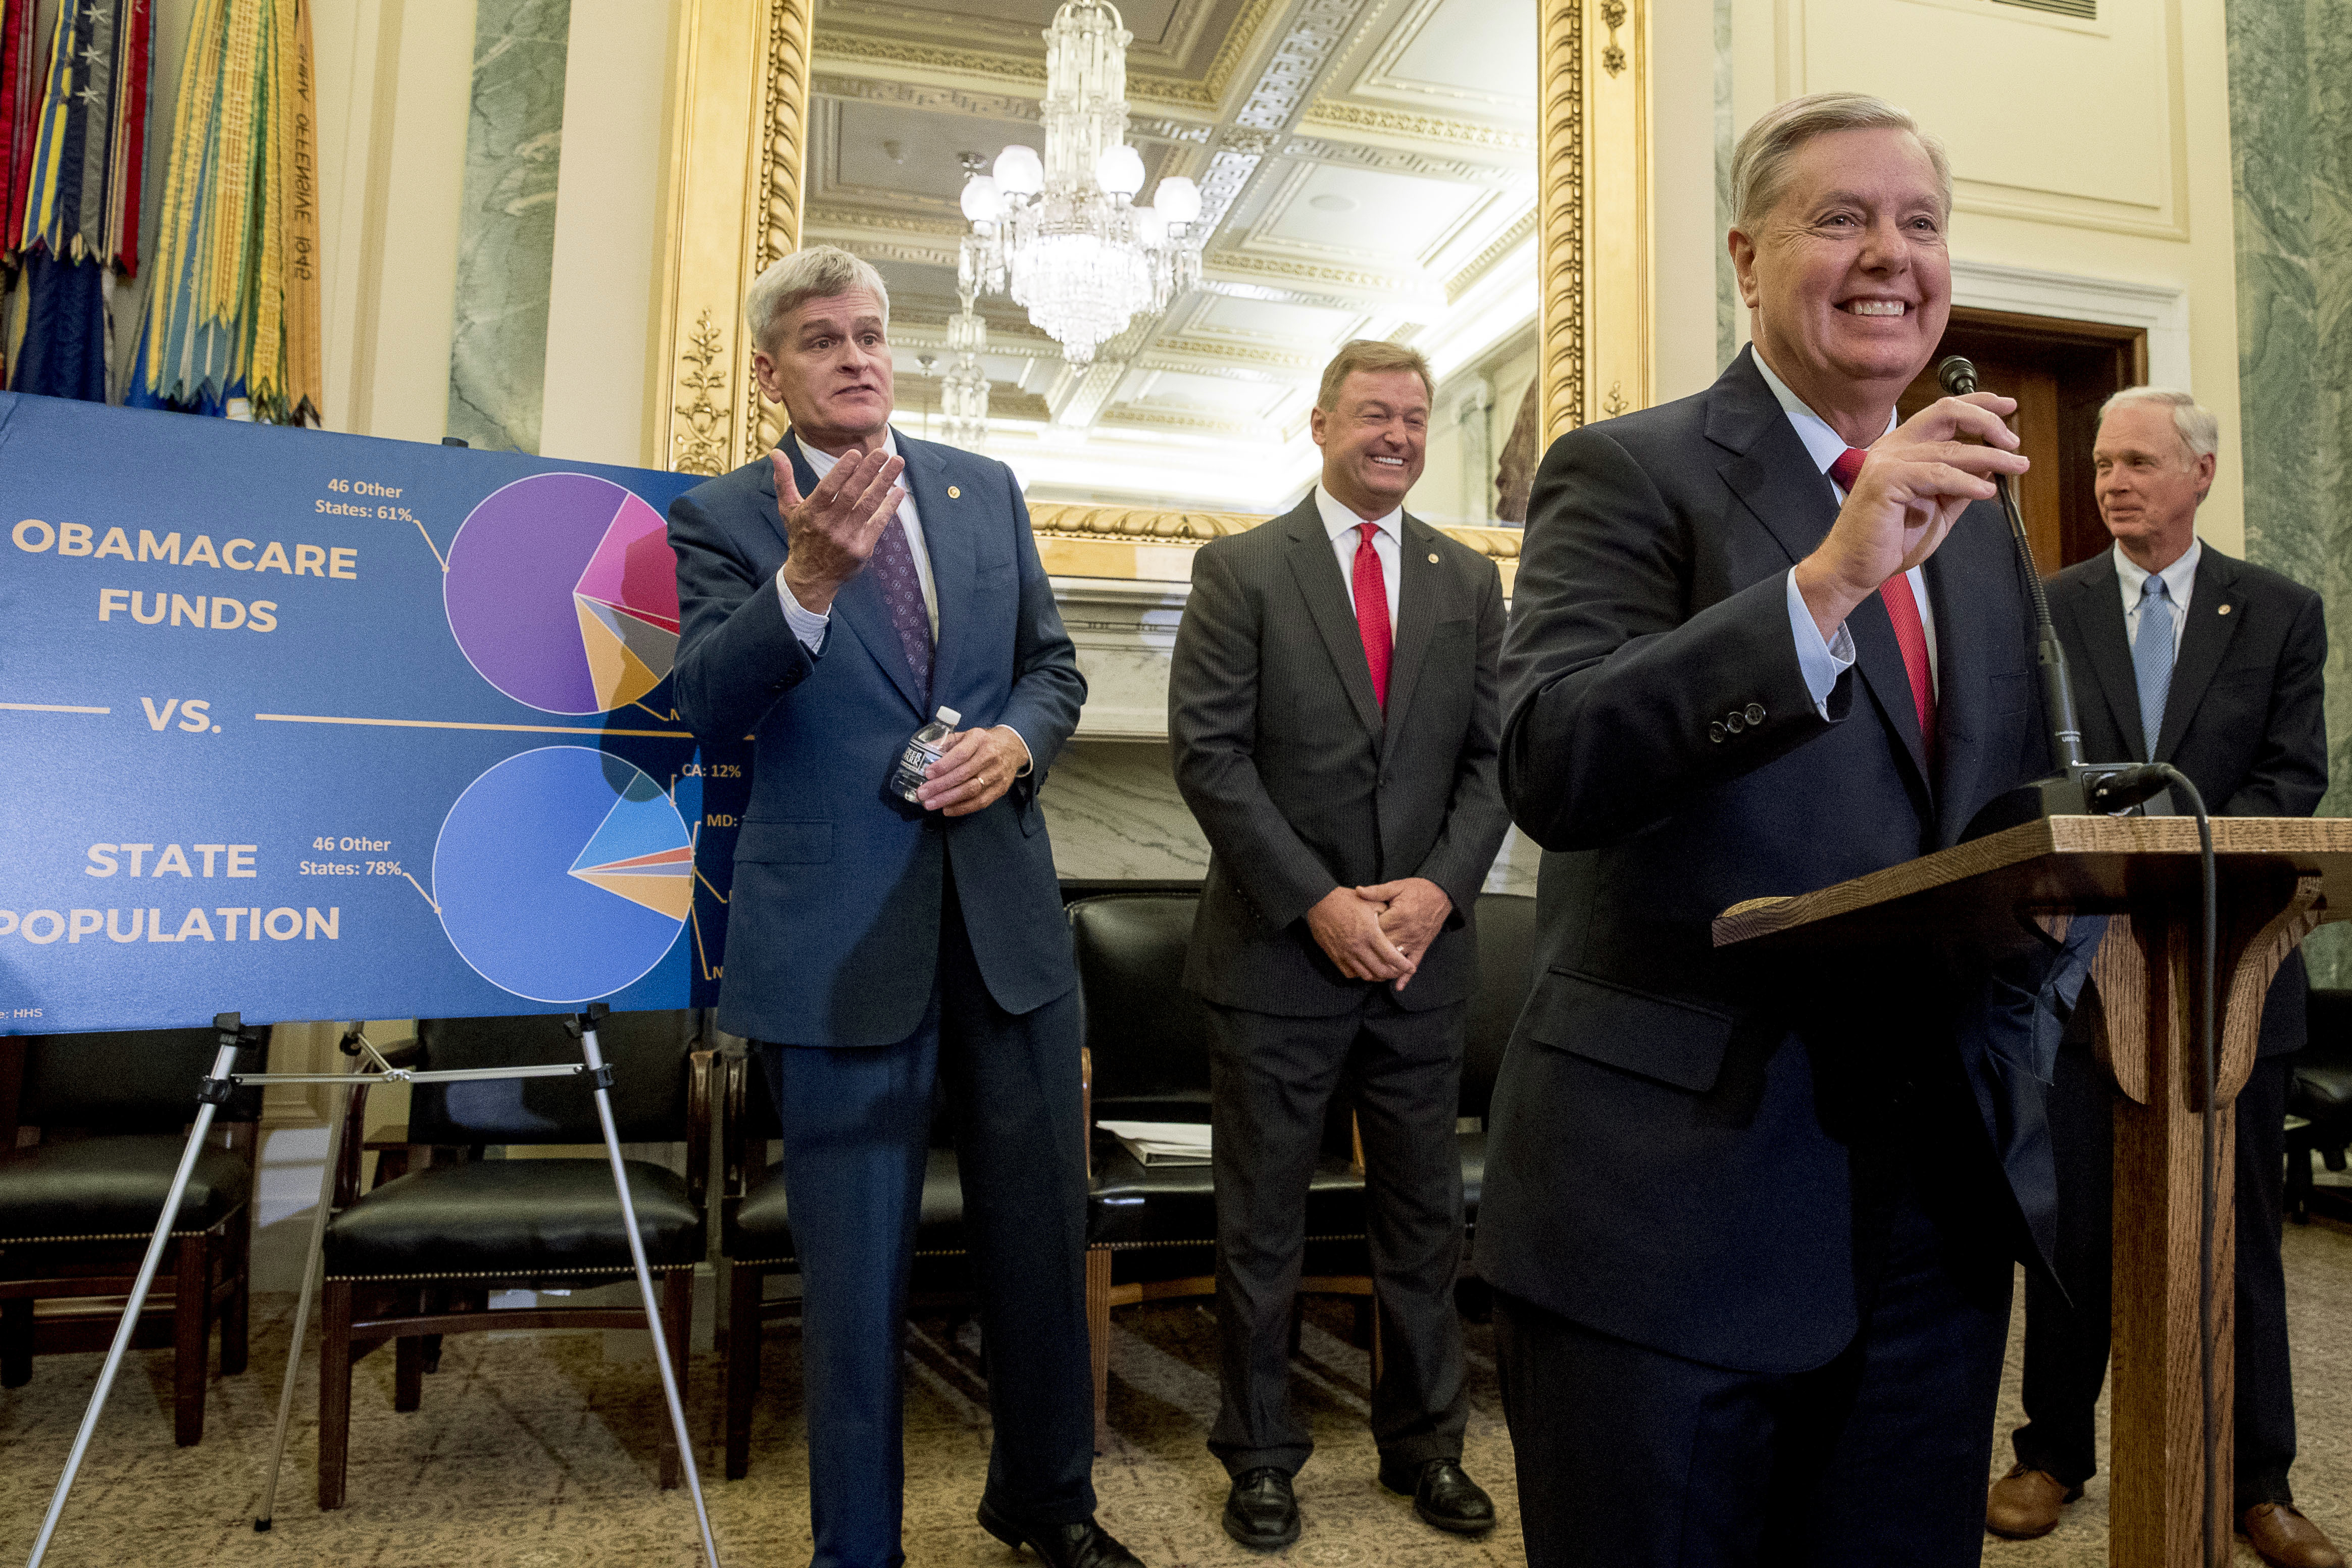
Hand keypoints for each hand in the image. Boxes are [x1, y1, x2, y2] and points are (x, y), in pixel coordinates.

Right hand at [773, 446, 905, 615]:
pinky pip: (878, 523)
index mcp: (811, 513)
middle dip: (868, 471)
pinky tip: (898, 490)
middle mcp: (829, 525)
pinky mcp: (861, 549)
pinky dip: (890, 506)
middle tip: (883, 452)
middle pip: (851, 494)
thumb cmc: (801, 536)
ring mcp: (846, 538)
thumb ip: (784, 480)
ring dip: (884, 482)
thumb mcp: (789, 509)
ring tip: (897, 463)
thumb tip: (776, 452)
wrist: (811, 577)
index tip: (856, 453)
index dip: (842, 470)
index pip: (828, 488)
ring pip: (869, 505)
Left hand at [916, 726, 1029, 816]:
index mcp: (979, 739)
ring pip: (971, 790)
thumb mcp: (966, 735)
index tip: (927, 774)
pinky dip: (962, 808)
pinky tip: (947, 809)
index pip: (960, 754)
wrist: (1011, 748)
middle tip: (922, 793)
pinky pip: (980, 802)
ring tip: (930, 804)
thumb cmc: (982, 742)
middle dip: (940, 786)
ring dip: (948, 799)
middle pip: (963, 774)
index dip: (943, 765)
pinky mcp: (1000, 789)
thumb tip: (924, 752)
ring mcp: (997, 774)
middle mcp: (990, 756)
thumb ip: (946, 743)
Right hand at [1304, 885, 1415, 983]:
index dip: (1403, 965)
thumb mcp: (1370, 902)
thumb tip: (1396, 921)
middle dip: (1392, 974)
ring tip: (1383, 973)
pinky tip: (1365, 969)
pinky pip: (1350, 973)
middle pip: (1380, 970)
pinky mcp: (1335, 956)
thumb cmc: (1345, 900)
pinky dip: (1360, 974)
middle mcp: (1359, 947)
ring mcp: (1346, 953)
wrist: (1320, 902)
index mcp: (1370, 933)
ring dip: (1377, 976)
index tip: (1411, 967)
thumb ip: (1386, 913)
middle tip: (1398, 972)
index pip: (1391, 956)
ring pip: (1366, 975)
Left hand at [1359, 878, 1451, 988]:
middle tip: (1356, 958)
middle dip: (1371, 953)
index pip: (1376, 930)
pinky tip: (1398, 986)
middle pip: (1384, 948)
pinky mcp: (1422, 946)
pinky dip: (1406, 976)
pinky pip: (1414, 963)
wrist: (1442, 893)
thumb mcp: (1397, 886)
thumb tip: (1358, 891)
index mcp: (1398, 916)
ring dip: (1384, 967)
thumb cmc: (1418, 889)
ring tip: (1370, 975)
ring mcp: (1414, 941)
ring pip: (1396, 959)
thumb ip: (1377, 891)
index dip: (1364, 933)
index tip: (1354, 934)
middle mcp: (1406, 932)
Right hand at [1791, 393, 2028, 638]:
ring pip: (1949, 449)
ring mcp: (1887, 461)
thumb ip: (1960, 485)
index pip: (1943, 412)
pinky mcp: (1885, 481)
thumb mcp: (1938, 508)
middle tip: (2013, 442)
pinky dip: (1966, 482)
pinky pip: (1936, 475)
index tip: (2007, 408)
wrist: (1854, 569)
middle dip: (1987, 421)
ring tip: (2015, 467)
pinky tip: (1985, 492)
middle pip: (1946, 413)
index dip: (1979, 404)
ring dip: (1990, 458)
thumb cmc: (1889, 542)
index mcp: (1902, 448)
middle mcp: (1892, 447)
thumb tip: (1990, 467)